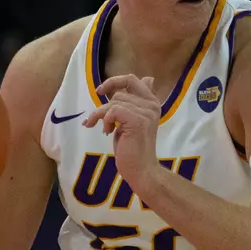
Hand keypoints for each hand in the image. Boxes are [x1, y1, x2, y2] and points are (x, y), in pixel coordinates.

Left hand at [84, 75, 161, 193]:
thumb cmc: (133, 149)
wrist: (141, 170)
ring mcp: (146, 113)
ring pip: (114, 102)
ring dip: (102, 115)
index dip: (113, 82)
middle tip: (99, 121)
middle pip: (119, 93)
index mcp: (151, 103)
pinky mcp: (138, 121)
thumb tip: (149, 79)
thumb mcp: (132, 121)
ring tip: (105, 130)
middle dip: (104, 107)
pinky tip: (107, 131)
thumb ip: (135, 102)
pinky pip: (113, 110)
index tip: (100, 91)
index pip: (131, 79)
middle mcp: (152, 105)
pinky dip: (105, 120)